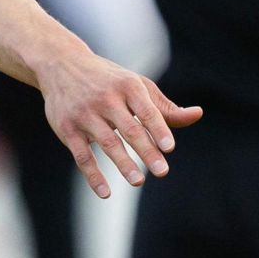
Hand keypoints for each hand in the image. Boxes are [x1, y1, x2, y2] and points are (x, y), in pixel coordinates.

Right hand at [36, 49, 203, 197]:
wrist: (61, 65)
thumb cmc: (110, 80)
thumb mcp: (137, 86)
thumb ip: (165, 107)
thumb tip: (198, 114)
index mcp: (128, 86)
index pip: (147, 111)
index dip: (158, 129)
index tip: (169, 148)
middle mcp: (106, 99)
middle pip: (129, 129)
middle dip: (146, 151)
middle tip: (162, 171)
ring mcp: (85, 114)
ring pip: (107, 142)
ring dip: (123, 163)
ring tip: (139, 181)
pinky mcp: (67, 128)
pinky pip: (82, 156)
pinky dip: (93, 175)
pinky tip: (106, 192)